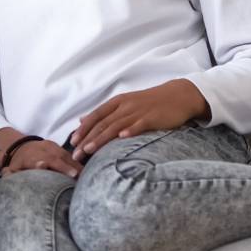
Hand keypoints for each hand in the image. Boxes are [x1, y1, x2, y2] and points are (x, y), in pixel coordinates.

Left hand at [1, 138, 82, 178]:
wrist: (22, 147)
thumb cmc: (18, 165)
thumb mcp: (10, 170)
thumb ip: (9, 174)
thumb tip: (8, 175)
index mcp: (29, 157)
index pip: (35, 159)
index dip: (41, 162)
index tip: (44, 165)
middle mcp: (41, 150)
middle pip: (54, 157)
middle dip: (64, 166)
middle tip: (75, 176)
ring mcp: (52, 147)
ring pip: (64, 155)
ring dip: (75, 165)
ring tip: (84, 175)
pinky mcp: (59, 147)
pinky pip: (69, 154)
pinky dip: (77, 162)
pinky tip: (85, 171)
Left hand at [69, 79, 208, 160]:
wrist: (178, 96)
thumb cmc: (150, 102)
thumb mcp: (125, 103)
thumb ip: (104, 113)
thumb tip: (82, 119)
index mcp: (117, 102)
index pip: (96, 116)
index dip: (83, 129)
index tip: (72, 142)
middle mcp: (125, 106)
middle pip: (103, 123)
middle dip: (88, 139)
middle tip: (76, 154)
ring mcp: (138, 111)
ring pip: (116, 125)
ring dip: (102, 138)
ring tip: (90, 150)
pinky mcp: (152, 117)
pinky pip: (139, 124)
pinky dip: (130, 130)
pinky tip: (122, 138)